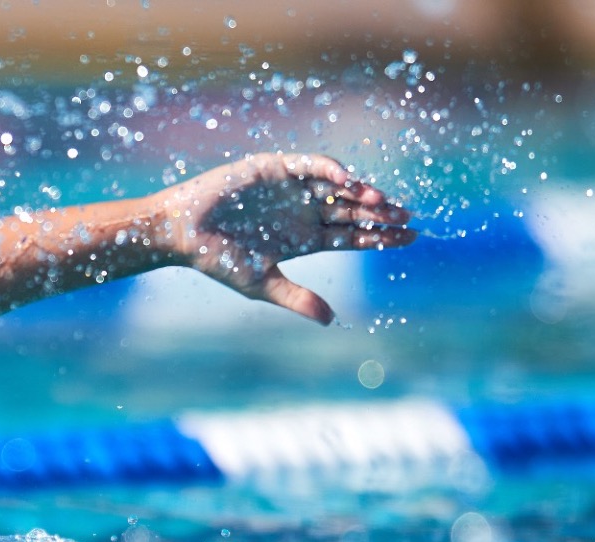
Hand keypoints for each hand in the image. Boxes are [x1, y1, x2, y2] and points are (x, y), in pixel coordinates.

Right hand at [156, 153, 413, 324]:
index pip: (353, 237)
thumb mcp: (262, 284)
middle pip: (352, 211)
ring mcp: (292, 189)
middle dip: (381, 214)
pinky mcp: (275, 168)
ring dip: (361, 193)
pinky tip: (349, 182)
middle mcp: (304, 212)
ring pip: (338, 188)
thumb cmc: (217, 260)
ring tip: (384, 202)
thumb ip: (298, 298)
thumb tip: (333, 321)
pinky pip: (311, 166)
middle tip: (408, 217)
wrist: (182, 232)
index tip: (412, 236)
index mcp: (304, 240)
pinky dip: (331, 171)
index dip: (381, 237)